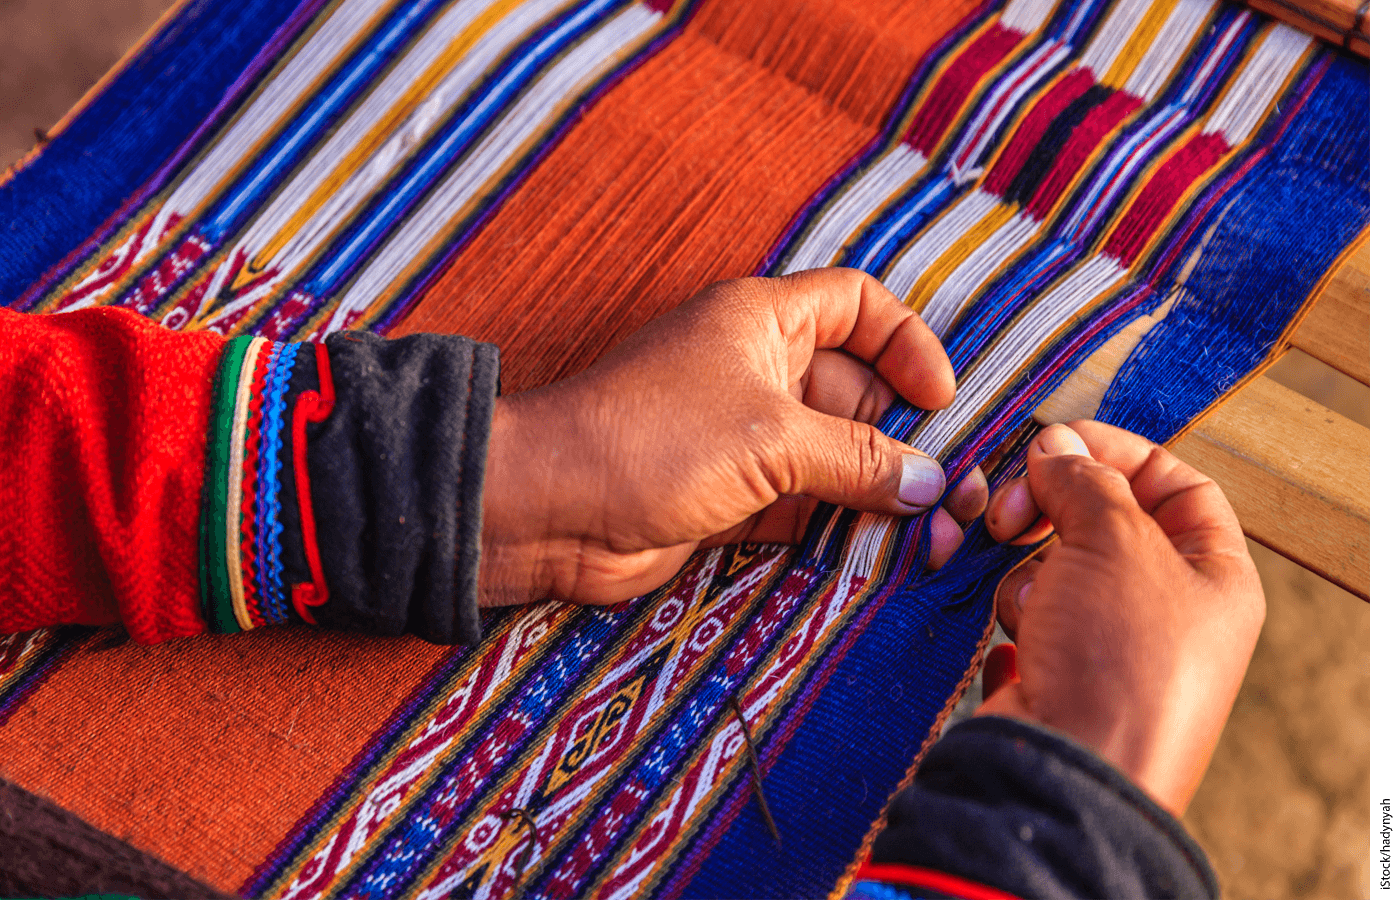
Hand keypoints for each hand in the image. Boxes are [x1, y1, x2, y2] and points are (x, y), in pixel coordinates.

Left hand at [480, 268, 987, 606]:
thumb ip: (856, 458)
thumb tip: (929, 482)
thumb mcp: (770, 437)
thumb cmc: (653, 441)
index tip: (941, 397)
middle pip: (857, 391)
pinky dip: (839, 527)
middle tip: (950, 491)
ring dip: (876, 491)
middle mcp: (758, 371)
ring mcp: (744, 438)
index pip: (857, 304)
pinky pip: (804, 505)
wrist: (550, 510)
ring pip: (833, 456)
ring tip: (930, 534)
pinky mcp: (732, 498)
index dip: (905, 342)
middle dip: (902, 436)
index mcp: (764, 321)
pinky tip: (882, 554)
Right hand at [977, 421, 1264, 815]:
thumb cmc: (1120, 665)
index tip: (1054, 442)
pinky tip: (1019, 651)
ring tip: (1028, 608)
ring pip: (1055, 568)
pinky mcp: (1059, 678)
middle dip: (1051, 510)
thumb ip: (1085, 480)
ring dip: (1027, 574)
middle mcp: (1169, 612)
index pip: (1174, 484)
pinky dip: (1012, 622)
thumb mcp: (1116, 541)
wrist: (1068, 772)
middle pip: (1104, 523)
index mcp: (1215, 577)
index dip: (1115, 453)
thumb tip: (1054, 447)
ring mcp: (1111, 649)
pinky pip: (1026, 619)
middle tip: (1009, 512)